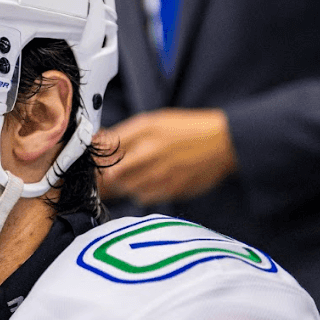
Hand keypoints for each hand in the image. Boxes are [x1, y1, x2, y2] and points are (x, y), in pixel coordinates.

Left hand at [98, 108, 237, 204]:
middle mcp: (151, 154)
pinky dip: (141, 192)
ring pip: (126, 188)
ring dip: (125, 184)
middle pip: (112, 174)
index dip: (98, 158)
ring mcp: (162, 175)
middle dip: (109, 172)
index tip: (99, 159)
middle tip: (115, 169)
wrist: (224, 142)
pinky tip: (150, 182)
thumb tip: (95, 142)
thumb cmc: (186, 129)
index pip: (106, 151)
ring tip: (138, 174)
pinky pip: (143, 198)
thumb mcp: (153, 122)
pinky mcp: (171, 191)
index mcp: (145, 133)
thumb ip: (122, 133)